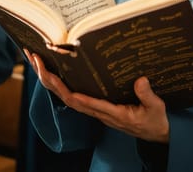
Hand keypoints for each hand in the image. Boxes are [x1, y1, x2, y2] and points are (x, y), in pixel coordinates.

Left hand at [25, 50, 169, 142]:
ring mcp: (96, 110)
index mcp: (111, 113)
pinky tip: (51, 71)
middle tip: (35, 59)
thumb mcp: (156, 109)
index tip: (53, 76)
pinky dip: (59, 83)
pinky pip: (73, 96)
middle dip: (48, 79)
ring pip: (66, 96)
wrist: (157, 134)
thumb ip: (147, 96)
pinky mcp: (96, 106)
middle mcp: (99, 112)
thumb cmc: (155, 121)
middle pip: (67, 97)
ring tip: (36, 60)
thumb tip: (140, 80)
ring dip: (49, 80)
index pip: (83, 102)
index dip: (66, 90)